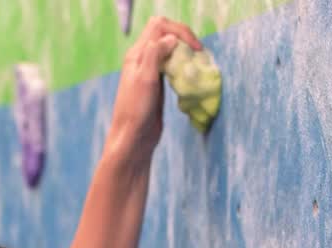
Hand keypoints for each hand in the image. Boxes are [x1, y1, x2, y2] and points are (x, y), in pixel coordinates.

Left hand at [107, 16, 202, 169]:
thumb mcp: (145, 78)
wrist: (134, 138)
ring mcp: (150, 71)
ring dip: (184, 51)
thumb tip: (172, 38)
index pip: (159, 26)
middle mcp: (142, 59)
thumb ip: (155, 54)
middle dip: (184, 38)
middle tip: (198, 52)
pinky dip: (182, 64)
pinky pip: (171, 64)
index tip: (195, 47)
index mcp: (137, 54)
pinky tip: (189, 74)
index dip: (179, 31)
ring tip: (196, 61)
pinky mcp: (157, 83)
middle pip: (164, 34)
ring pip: (169, 49)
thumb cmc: (137, 110)